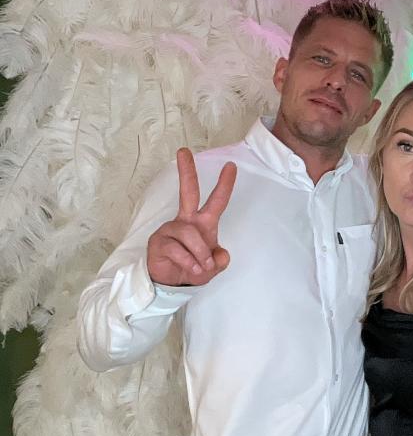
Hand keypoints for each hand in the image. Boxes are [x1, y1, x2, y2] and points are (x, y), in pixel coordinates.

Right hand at [146, 148, 236, 285]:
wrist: (171, 284)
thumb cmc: (193, 269)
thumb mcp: (213, 268)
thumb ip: (220, 261)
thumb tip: (220, 256)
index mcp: (202, 222)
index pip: (216, 201)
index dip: (224, 184)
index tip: (231, 166)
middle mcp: (186, 221)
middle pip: (187, 192)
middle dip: (186, 171)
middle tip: (183, 151)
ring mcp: (171, 229)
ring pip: (190, 234)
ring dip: (200, 254)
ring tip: (201, 267)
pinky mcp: (159, 241)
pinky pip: (178, 249)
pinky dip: (189, 262)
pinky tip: (191, 269)